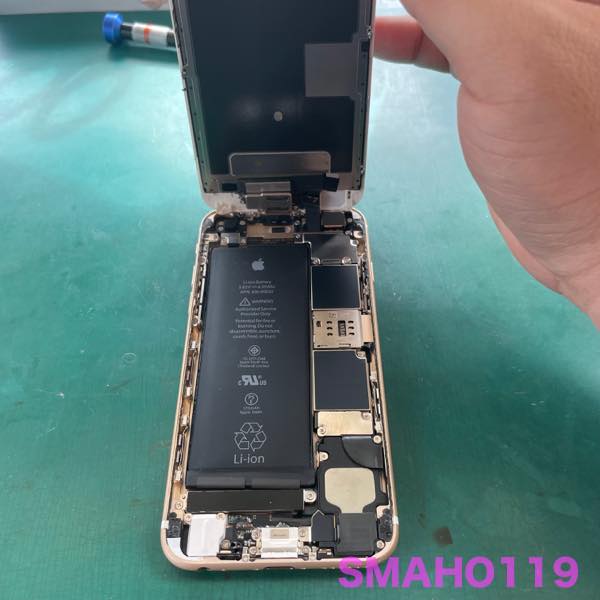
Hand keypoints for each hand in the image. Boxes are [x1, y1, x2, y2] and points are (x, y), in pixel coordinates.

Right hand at [375, 0, 599, 326]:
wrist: (582, 232)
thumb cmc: (568, 155)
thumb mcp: (508, 55)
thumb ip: (450, 1)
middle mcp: (540, 7)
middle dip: (410, 2)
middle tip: (356, 15)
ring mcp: (516, 41)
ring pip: (451, 13)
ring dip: (406, 13)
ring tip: (357, 20)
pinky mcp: (496, 80)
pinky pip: (446, 40)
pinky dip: (409, 37)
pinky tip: (381, 39)